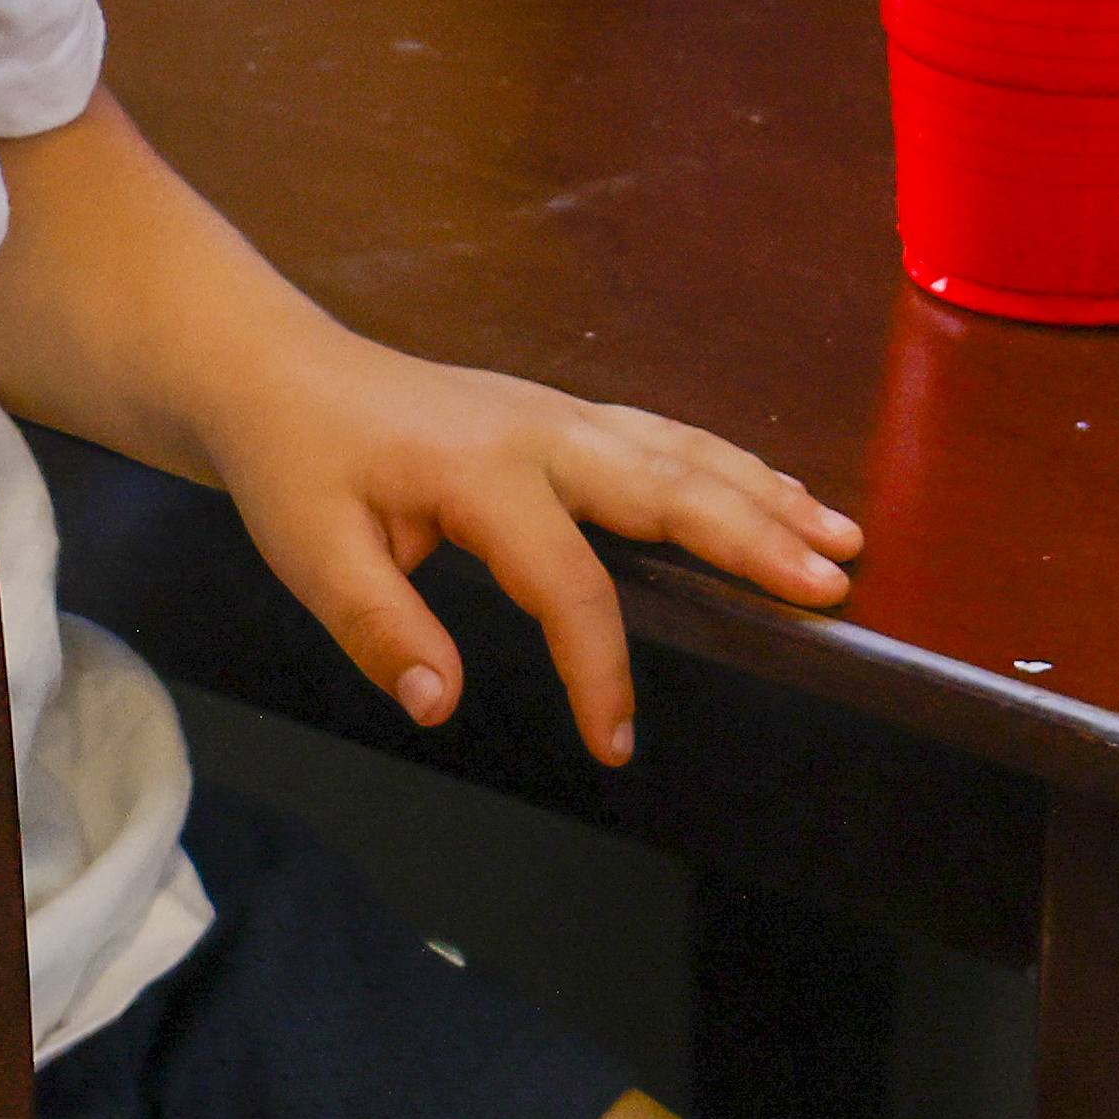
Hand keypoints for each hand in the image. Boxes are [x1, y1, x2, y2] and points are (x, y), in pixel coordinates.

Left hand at [203, 337, 861, 766]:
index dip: (600, 670)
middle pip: (670, 491)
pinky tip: (775, 493)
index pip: (569, 586)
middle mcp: (541, 432)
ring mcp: (559, 414)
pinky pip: (666, 438)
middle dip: (754, 541)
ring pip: (685, 453)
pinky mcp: (562, 414)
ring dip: (765, 496)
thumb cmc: (296, 465)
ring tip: (840, 540)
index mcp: (483, 474)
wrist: (278, 374)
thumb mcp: (310, 555)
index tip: (617, 743)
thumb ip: (380, 629)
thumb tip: (442, 704)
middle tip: (826, 588)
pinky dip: (731, 467)